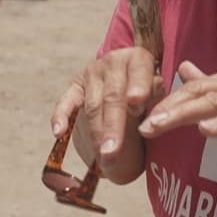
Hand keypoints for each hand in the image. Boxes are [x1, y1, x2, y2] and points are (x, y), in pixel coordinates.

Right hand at [50, 47, 161, 180]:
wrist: (129, 76)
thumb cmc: (149, 91)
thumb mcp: (158, 90)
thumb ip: (156, 99)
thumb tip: (148, 115)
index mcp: (138, 59)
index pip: (139, 73)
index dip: (138, 89)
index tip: (136, 107)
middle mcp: (113, 62)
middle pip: (114, 96)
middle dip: (113, 126)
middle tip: (113, 152)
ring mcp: (92, 73)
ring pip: (93, 105)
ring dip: (96, 133)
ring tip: (102, 157)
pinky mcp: (75, 85)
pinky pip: (66, 102)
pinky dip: (61, 116)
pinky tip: (58, 132)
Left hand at [137, 60, 216, 178]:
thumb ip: (210, 85)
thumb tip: (184, 67)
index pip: (192, 88)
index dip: (167, 101)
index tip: (143, 117)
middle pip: (198, 93)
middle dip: (169, 107)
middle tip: (144, 124)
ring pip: (214, 104)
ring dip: (185, 115)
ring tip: (161, 125)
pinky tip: (204, 130)